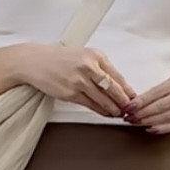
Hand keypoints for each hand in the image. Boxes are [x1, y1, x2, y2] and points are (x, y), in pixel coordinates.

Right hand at [12, 43, 133, 117]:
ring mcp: (79, 81)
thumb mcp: (84, 55)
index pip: (117, 76)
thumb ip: (100, 68)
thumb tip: (118, 85)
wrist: (36, 61)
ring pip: (103, 99)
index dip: (127, 90)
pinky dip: (100, 111)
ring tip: (119, 113)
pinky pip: (90, 105)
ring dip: (114, 109)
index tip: (133, 97)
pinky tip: (105, 113)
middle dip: (124, 101)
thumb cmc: (60, 59)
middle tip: (130, 109)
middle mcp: (89, 67)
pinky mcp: (70, 93)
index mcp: (95, 56)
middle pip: (113, 89)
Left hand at [125, 69, 169, 135]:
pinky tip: (152, 129)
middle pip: (165, 102)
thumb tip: (133, 104)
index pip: (160, 90)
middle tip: (130, 118)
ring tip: (138, 123)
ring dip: (152, 120)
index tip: (128, 107)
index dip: (142, 100)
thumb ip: (158, 92)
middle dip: (144, 112)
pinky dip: (165, 128)